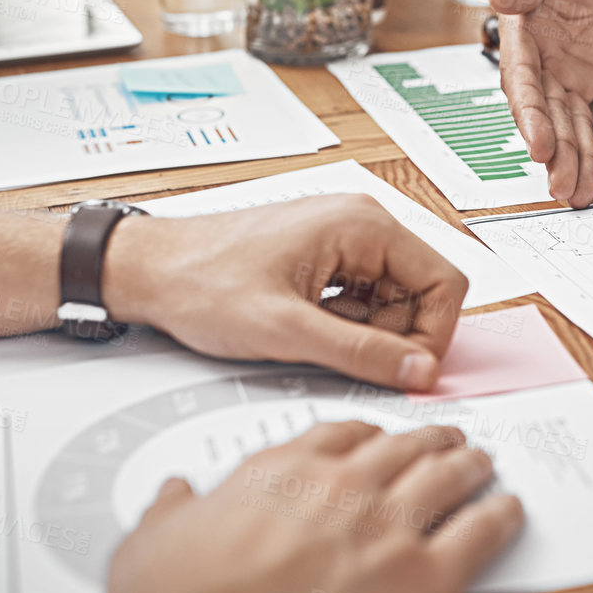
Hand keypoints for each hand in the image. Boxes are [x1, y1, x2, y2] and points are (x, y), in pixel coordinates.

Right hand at [38, 422, 524, 592]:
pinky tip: (509, 512)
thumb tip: (171, 495)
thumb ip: (171, 510)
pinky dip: (500, 518)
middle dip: (431, 441)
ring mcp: (388, 528)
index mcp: (282, 472)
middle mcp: (342, 487)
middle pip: (404, 448)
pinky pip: (480, 534)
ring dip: (471, 467)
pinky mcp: (424, 580)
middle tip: (448, 439)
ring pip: (448, 477)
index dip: (369, 435)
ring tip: (484, 465)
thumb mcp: (152, 542)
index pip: (341, 434)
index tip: (379, 439)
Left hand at [106, 195, 469, 390]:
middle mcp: (359, 221)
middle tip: (350, 358)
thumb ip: (360, 353)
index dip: (434, 335)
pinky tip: (308, 330)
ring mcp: (342, 237)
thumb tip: (419, 371)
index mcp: (361, 224)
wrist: (148, 270)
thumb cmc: (201, 284)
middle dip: (396, 335)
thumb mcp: (286, 330)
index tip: (409, 371)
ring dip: (368, 331)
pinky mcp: (324, 254)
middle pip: (422, 291)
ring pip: (393, 298)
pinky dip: (346, 323)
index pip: (445, 281)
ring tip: (314, 339)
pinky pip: (364, 295)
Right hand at [488, 0, 592, 206]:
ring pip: (575, 128)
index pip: (521, 85)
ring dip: (581, 161)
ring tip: (583, 194)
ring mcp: (567, 83)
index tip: (538, 146)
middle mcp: (539, 70)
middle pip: (547, 118)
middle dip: (555, 154)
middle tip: (562, 187)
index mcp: (519, 40)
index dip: (530, 117)